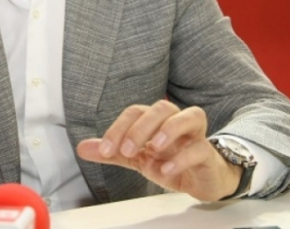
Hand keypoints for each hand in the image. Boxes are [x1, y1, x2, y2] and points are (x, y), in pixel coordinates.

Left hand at [76, 100, 241, 201]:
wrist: (202, 180)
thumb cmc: (172, 162)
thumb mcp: (138, 159)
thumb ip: (114, 152)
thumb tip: (82, 148)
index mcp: (157, 121)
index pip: (135, 112)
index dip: (118, 128)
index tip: (105, 149)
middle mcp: (177, 121)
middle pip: (161, 108)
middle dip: (141, 128)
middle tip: (126, 150)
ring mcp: (195, 135)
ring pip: (189, 116)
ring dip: (168, 129)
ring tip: (153, 148)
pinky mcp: (207, 154)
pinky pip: (200, 148)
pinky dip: (182, 158)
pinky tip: (167, 170)